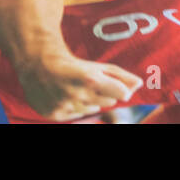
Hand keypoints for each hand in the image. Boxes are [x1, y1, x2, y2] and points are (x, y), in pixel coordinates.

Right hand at [13, 51, 143, 120]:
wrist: (38, 64)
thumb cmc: (74, 63)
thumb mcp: (99, 65)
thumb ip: (121, 76)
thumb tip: (140, 84)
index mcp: (91, 79)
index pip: (121, 94)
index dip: (121, 91)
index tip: (119, 89)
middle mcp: (77, 94)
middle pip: (108, 103)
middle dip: (104, 94)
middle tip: (91, 83)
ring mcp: (65, 106)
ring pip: (92, 110)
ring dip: (89, 101)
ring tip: (77, 88)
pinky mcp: (54, 115)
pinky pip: (76, 116)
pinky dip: (75, 108)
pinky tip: (67, 96)